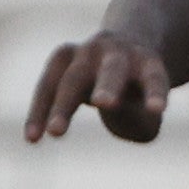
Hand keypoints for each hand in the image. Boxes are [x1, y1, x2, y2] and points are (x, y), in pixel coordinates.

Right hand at [22, 28, 175, 144]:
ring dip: (63, 105)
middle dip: (108, 86)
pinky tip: (32, 138)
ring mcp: (87, 51)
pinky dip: (39, 110)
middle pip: (113, 70)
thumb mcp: (146, 114)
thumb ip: (136, 119)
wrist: (123, 50)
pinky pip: (47, 85)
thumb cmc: (138, 95)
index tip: (156, 109)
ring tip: (55, 133)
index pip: (155, 79)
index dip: (155, 93)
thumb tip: (112, 109)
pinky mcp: (62, 56)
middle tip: (104, 103)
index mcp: (149, 64)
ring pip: (72, 78)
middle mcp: (118, 52)